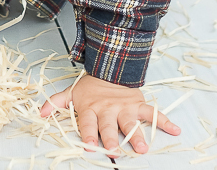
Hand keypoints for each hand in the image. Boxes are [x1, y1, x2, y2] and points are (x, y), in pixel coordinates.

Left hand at [39, 74, 179, 154]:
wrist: (111, 67)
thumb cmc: (91, 87)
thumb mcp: (71, 93)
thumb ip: (57, 103)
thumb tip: (41, 113)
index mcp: (91, 108)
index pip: (88, 123)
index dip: (88, 135)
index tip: (90, 146)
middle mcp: (108, 109)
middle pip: (110, 126)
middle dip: (113, 138)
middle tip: (116, 150)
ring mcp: (125, 107)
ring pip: (131, 123)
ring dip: (138, 135)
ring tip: (143, 148)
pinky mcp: (138, 104)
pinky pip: (152, 112)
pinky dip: (164, 121)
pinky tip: (175, 130)